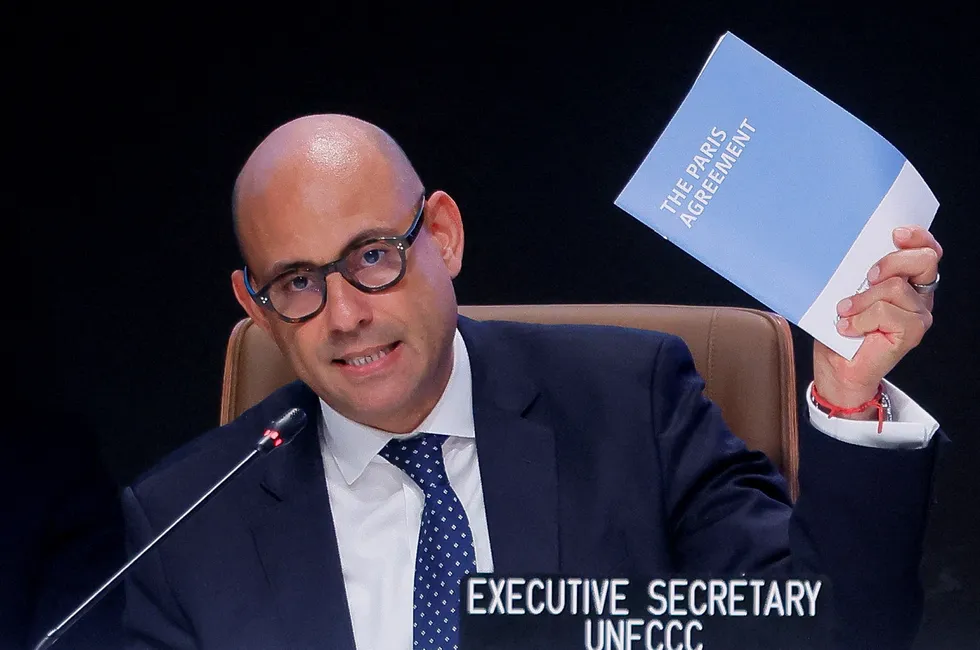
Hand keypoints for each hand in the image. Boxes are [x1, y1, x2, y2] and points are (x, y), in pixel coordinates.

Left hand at [812, 226, 941, 417]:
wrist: (836, 366)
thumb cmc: (840, 328)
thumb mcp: (847, 291)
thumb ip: (859, 272)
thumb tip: (850, 251)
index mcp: (906, 280)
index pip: (926, 250)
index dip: (917, 237)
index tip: (895, 233)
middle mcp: (918, 295)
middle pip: (924, 260)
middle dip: (891, 262)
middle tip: (866, 277)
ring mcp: (918, 314)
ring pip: (896, 288)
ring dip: (862, 299)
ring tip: (845, 312)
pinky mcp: (913, 332)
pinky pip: (886, 312)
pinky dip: (861, 318)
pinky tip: (849, 328)